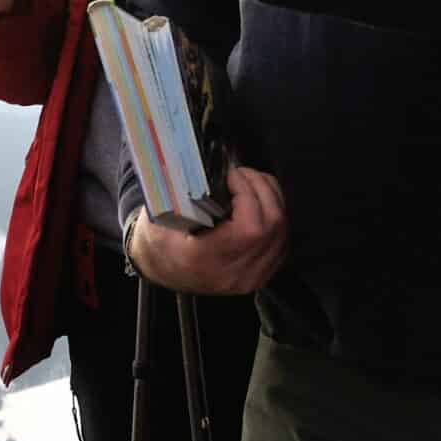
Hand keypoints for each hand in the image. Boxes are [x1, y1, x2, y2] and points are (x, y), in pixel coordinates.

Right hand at [128, 165, 287, 295]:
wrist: (163, 270)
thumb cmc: (160, 240)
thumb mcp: (159, 215)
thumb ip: (181, 192)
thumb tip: (199, 163)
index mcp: (204, 260)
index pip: (249, 228)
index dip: (248, 193)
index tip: (231, 175)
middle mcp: (232, 274)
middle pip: (272, 225)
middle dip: (261, 188)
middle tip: (242, 173)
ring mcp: (251, 278)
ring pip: (281, 231)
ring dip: (271, 199)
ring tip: (250, 183)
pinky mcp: (262, 276)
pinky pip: (282, 240)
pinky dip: (275, 215)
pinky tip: (258, 203)